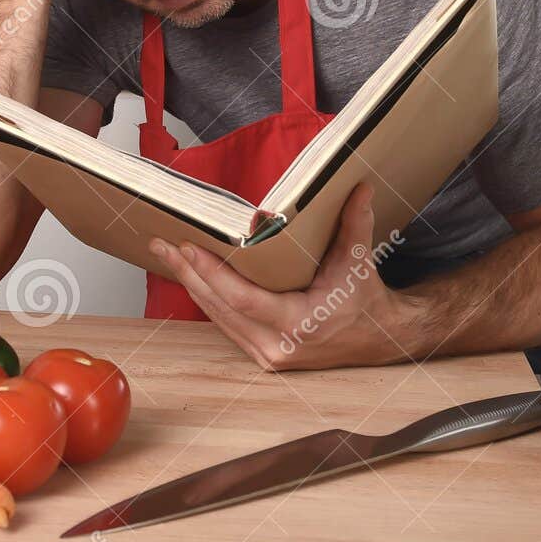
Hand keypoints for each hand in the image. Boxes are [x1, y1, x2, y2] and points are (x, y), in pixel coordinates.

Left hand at [149, 184, 418, 370]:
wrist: (377, 338)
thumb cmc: (365, 300)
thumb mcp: (358, 262)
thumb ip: (355, 224)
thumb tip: (358, 187)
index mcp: (300, 326)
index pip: (243, 300)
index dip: (213, 274)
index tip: (189, 248)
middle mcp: (277, 347)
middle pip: (220, 308)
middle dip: (189, 273)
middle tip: (163, 244)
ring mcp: (267, 354)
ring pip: (217, 316)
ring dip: (191, 284)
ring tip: (167, 254)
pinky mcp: (261, 353)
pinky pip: (225, 323)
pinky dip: (207, 297)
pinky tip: (190, 275)